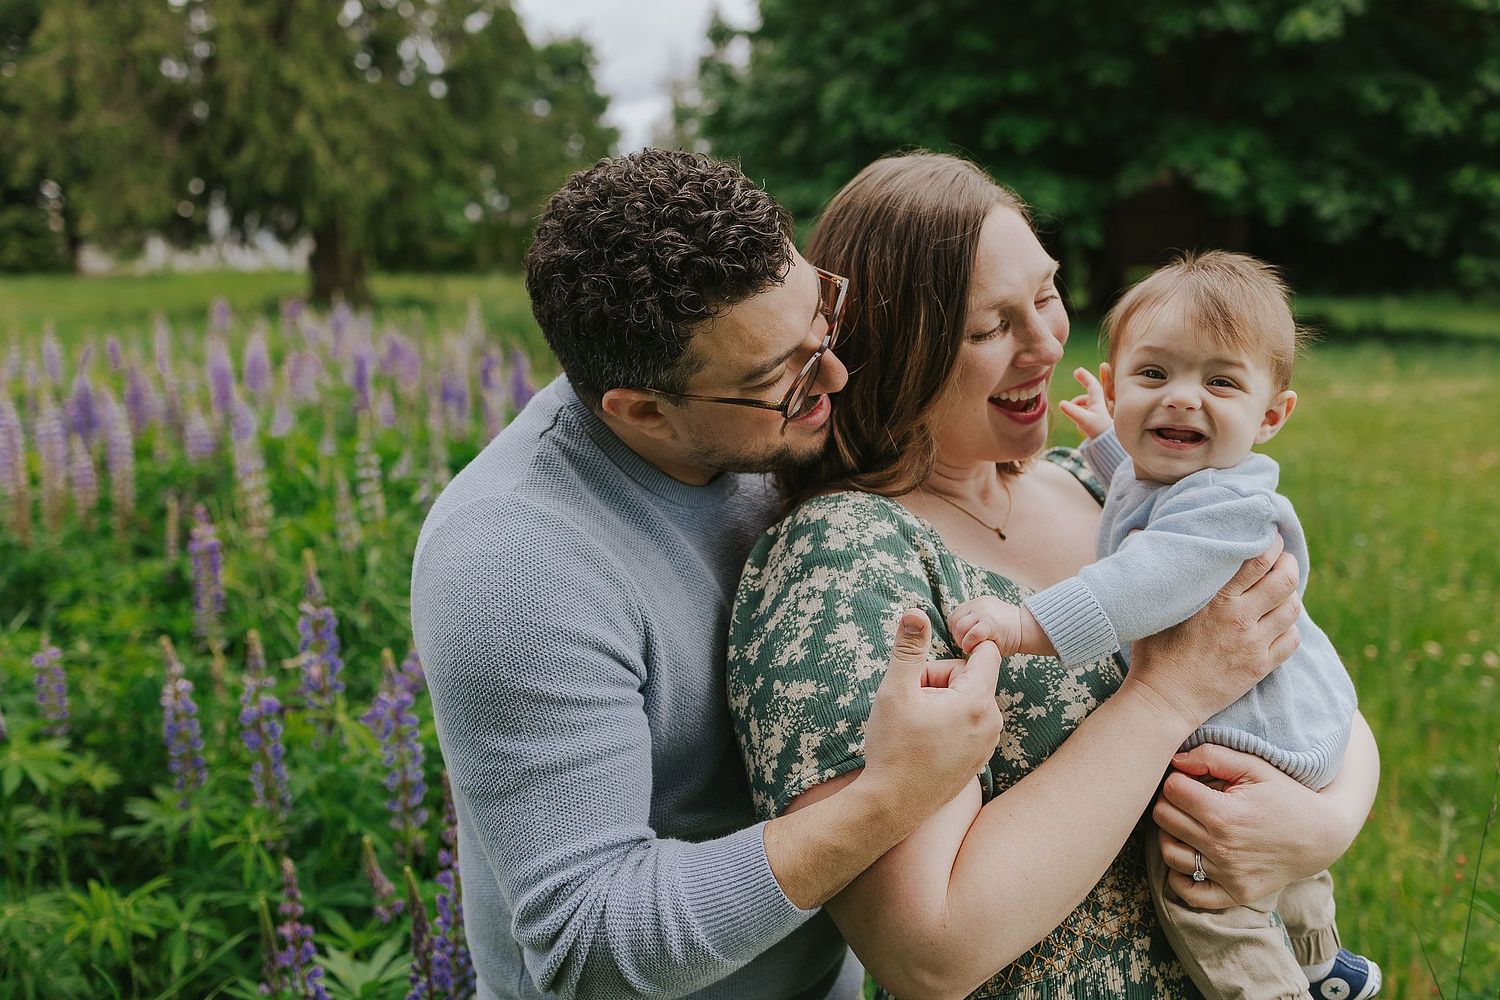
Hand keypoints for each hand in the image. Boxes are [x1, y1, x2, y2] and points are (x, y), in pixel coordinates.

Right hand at [861, 611, 1004, 817]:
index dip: (951, 654)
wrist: (891, 805)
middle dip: (938, 681)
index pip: (984, 653)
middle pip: (969, 678)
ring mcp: (986, 745)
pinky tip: (922, 743)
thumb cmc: (893, 747)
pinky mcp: (977, 761)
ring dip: (941, 704)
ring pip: (966, 703)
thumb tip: (915, 612)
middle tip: (911, 703)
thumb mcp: (896, 690)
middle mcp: (992, 722)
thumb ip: (909, 648)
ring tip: (915, 725)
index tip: (925, 671)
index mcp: (978, 701)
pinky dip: (945, 726)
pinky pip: (966, 726)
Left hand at [948, 596, 1023, 655]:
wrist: (1028, 629)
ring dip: (963, 641)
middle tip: (967, 646)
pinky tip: (976, 648)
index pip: (955, 616)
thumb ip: (973, 622)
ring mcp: (983, 612)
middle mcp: (978, 604)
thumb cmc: (1008, 631)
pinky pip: (972, 634)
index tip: (964, 640)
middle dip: (958, 637)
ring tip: (972, 647)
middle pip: (955, 621)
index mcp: (976, 603)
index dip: (956, 630)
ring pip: (960, 628)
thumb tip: (957, 634)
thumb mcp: (987, 619)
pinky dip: (970, 644)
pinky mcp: (990, 623)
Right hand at [1057, 367, 1112, 438]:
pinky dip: (1082, 415)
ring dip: (1078, 404)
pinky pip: (1088, 414)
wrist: (1111, 448)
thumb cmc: (1100, 433)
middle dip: (1084, 384)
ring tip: (1072, 410)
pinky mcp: (1097, 425)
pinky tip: (1079, 426)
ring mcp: (1099, 416)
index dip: (1085, 376)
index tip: (1077, 370)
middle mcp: (1099, 407)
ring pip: (1088, 404)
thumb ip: (1073, 411)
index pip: (1092, 385)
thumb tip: (1061, 403)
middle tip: (1077, 375)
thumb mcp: (1085, 421)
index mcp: (1098, 403)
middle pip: (1090, 392)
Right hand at [1123, 536, 1300, 734]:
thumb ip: (1155, 568)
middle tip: (1282, 558)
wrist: (1164, 700)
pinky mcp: (1260, 667)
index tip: (1267, 536)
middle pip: (1284, 579)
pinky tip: (1277, 622)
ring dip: (1291, 594)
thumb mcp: (1153, 606)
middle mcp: (1240, 618)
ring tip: (1280, 590)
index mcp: (1216, 599)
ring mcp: (1254, 644)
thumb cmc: (1152, 652)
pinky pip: (1291, 640)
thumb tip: (1137, 531)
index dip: (1269, 543)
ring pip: (1292, 609)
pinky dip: (1289, 627)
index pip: (1257, 559)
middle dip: (1289, 563)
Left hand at [1153, 744, 1351, 906]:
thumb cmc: (1286, 795)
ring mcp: (1228, 875)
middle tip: (1188, 798)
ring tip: (1189, 823)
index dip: (1177, 779)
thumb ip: (1212, 756)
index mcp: (1225, 815)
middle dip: (1171, 802)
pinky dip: (1180, 876)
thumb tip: (1175, 760)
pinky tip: (1190, 856)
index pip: (1171, 790)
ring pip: (1169, 853)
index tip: (1191, 779)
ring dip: (1171, 834)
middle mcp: (1222, 849)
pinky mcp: (1235, 894)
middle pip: (1164, 819)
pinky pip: (1189, 893)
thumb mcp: (1255, 766)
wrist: (1323, 835)